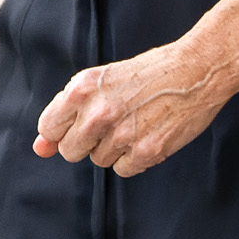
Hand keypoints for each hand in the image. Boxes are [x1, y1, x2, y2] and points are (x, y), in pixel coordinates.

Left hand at [34, 37, 238, 177]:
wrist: (198, 69)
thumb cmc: (150, 72)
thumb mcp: (102, 81)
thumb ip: (67, 112)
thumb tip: (39, 148)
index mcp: (82, 89)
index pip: (49, 128)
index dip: (63, 129)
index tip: (79, 123)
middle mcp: (98, 113)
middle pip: (70, 151)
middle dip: (86, 142)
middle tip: (111, 122)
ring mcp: (122, 134)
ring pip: (99, 160)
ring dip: (113, 148)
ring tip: (136, 122)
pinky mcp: (146, 152)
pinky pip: (123, 169)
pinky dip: (134, 158)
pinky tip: (148, 134)